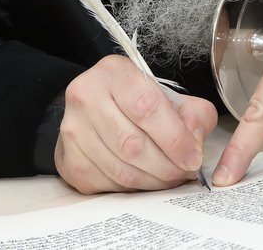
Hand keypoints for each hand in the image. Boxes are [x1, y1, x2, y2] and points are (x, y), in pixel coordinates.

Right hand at [55, 54, 216, 193]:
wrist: (94, 108)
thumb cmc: (136, 101)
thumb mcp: (169, 95)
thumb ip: (192, 115)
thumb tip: (194, 146)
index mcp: (114, 73)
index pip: (147, 108)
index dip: (175, 138)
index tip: (193, 157)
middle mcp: (86, 96)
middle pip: (132, 144)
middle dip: (167, 166)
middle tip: (185, 171)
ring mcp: (72, 129)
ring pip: (121, 169)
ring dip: (154, 180)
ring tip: (170, 176)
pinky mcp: (68, 160)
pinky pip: (109, 184)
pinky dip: (135, 188)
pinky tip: (146, 178)